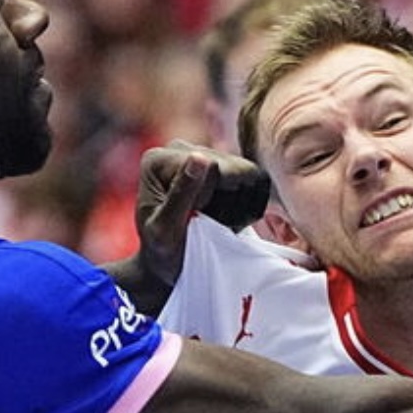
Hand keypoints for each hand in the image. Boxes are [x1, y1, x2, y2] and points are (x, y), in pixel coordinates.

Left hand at [136, 140, 271, 262]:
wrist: (167, 263)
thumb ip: (182, 193)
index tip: (191, 218)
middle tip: (204, 223)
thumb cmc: (162, 252)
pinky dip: (244, 204)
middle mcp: (179, 149)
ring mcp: (202, 154)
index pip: (212, 166)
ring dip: (236, 204)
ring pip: (246, 173)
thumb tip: (201, 156)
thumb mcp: (165, 229)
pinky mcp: (221, 165)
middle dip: (225, 201)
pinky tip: (224, 216)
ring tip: (213, 221)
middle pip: (232, 167)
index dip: (210, 198)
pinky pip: (253, 180)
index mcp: (159, 160)